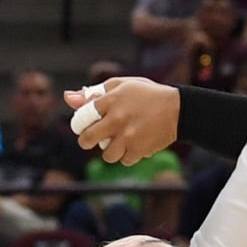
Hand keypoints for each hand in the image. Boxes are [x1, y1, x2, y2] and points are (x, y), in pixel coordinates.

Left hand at [63, 77, 178, 166]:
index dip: (79, 123)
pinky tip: (135, 145)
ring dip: (111, 150)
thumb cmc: (146, 95)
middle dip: (86, 141)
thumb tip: (67, 98)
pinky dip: (128, 155)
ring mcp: (128, 136)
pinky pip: (124, 160)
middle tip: (92, 139)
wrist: (178, 109)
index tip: (83, 125)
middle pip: (87, 140)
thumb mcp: (120, 86)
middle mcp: (117, 118)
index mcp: (110, 100)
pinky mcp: (140, 149)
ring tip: (119, 142)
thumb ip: (93, 93)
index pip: (81, 116)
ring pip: (106, 155)